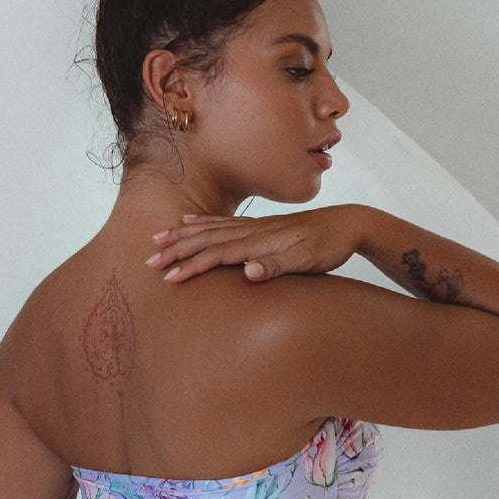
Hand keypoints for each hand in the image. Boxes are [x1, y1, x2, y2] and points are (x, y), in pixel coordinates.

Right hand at [145, 204, 359, 283]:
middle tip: (149, 258)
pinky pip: (223, 223)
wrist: (348, 223)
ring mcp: (255, 226)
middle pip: (205, 239)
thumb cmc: (329, 246)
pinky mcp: (260, 226)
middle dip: (177, 249)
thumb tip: (247, 272)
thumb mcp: (308, 261)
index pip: (217, 254)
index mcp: (259, 242)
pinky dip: (202, 223)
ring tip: (158, 238)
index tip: (168, 277)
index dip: (191, 266)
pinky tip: (191, 222)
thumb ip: (277, 266)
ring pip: (209, 229)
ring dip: (182, 235)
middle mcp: (252, 231)